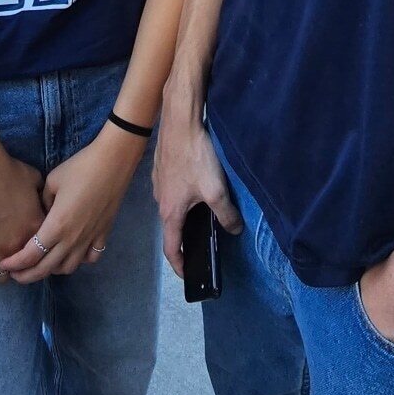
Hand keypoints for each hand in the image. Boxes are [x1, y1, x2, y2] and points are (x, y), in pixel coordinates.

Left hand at [0, 126, 145, 282]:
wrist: (113, 162)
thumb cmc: (80, 167)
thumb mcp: (52, 181)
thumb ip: (43, 202)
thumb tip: (43, 213)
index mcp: (56, 226)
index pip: (31, 255)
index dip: (15, 263)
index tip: (4, 264)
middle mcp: (72, 239)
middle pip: (46, 269)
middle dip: (28, 275)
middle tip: (16, 274)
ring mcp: (90, 239)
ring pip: (68, 268)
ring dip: (52, 270)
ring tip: (43, 262)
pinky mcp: (103, 234)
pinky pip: (90, 258)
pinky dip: (79, 261)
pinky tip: (73, 253)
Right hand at [0, 151, 45, 281]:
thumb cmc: (12, 173)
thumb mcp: (36, 181)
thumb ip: (42, 194)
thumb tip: (44, 196)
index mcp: (37, 228)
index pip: (44, 251)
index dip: (39, 251)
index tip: (33, 249)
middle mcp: (19, 244)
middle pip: (25, 269)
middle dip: (21, 267)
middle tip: (15, 259)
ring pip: (1, 276)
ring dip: (0, 271)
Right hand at [153, 106, 242, 275]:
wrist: (180, 120)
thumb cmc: (195, 158)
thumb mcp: (216, 189)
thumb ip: (226, 214)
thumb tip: (234, 229)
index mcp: (169, 212)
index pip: (171, 248)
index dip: (179, 264)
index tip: (188, 274)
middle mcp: (159, 199)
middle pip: (171, 226)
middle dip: (186, 236)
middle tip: (203, 238)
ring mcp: (158, 181)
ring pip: (172, 204)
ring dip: (185, 212)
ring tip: (204, 210)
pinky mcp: (161, 166)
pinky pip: (172, 187)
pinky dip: (183, 193)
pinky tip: (198, 183)